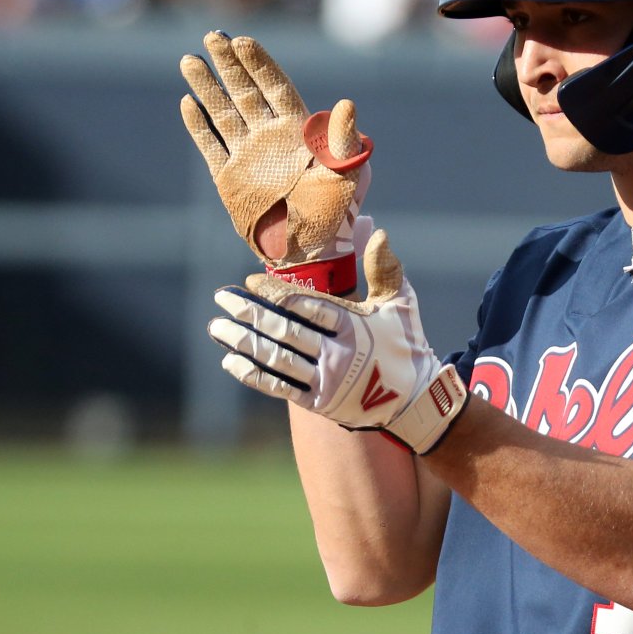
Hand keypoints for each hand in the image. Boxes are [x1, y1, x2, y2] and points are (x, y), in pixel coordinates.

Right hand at [180, 32, 372, 293]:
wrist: (308, 252)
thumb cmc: (335, 212)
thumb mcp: (346, 173)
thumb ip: (343, 140)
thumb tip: (346, 104)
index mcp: (299, 130)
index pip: (275, 87)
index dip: (260, 64)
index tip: (242, 40)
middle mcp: (270, 136)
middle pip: (245, 91)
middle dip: (229, 64)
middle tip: (212, 35)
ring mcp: (248, 155)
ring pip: (223, 113)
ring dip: (207, 87)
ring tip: (189, 60)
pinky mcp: (230, 178)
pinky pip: (212, 146)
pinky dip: (199, 126)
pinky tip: (188, 103)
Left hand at [208, 228, 468, 454]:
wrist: (415, 401)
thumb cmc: (406, 345)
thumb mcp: (401, 304)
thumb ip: (385, 269)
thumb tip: (377, 232)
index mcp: (354, 325)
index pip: (306, 305)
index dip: (275, 292)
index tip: (250, 281)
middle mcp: (337, 353)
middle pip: (284, 330)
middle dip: (250, 312)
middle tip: (223, 297)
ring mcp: (326, 379)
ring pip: (276, 357)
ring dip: (243, 341)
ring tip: (217, 326)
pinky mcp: (319, 402)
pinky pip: (279, 386)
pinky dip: (253, 374)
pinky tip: (231, 360)